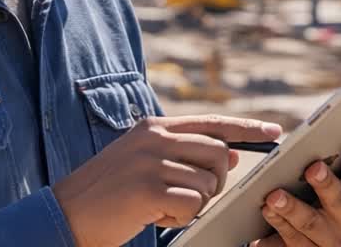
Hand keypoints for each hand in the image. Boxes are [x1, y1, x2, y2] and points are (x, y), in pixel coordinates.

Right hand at [54, 114, 282, 246]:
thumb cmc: (108, 193)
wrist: (65, 214)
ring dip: (192, 204)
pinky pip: (193, 205)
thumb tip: (231, 153)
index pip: (213, 122)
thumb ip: (184, 153)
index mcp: (155, 126)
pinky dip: (180, 218)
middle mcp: (155, 138)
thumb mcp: (144, 162)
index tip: (275, 130)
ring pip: (208, 183)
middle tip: (187, 196)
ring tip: (159, 206)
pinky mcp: (149, 189)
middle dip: (215, 181)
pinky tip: (154, 216)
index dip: (247, 127)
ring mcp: (151, 161)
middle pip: (218, 154)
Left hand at [251, 137, 340, 246]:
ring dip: (292, 208)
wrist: (295, 236)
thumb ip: (319, 164)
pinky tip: (266, 211)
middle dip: (326, 184)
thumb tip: (305, 142)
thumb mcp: (317, 182)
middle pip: (338, 201)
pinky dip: (278, 223)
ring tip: (274, 195)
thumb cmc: (307, 198)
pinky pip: (292, 240)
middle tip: (313, 168)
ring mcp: (327, 241)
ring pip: (311, 223)